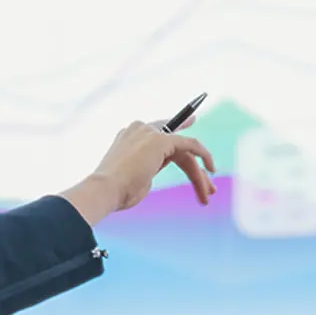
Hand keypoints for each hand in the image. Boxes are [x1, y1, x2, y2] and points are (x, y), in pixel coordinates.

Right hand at [62, 117, 215, 225]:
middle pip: (173, 145)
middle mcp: (138, 129)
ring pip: (183, 150)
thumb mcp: (134, 177)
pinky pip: (190, 145)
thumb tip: (152, 170)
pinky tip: (210, 168)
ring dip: (197, 173)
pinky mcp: (161, 140)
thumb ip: (147, 167)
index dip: (176, 128)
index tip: (190, 121)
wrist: (104, 190)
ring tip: (207, 193)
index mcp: (127, 136)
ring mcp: (149, 133)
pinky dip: (203, 155)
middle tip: (208, 181)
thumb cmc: (115, 191)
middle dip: (193, 164)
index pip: (158, 132)